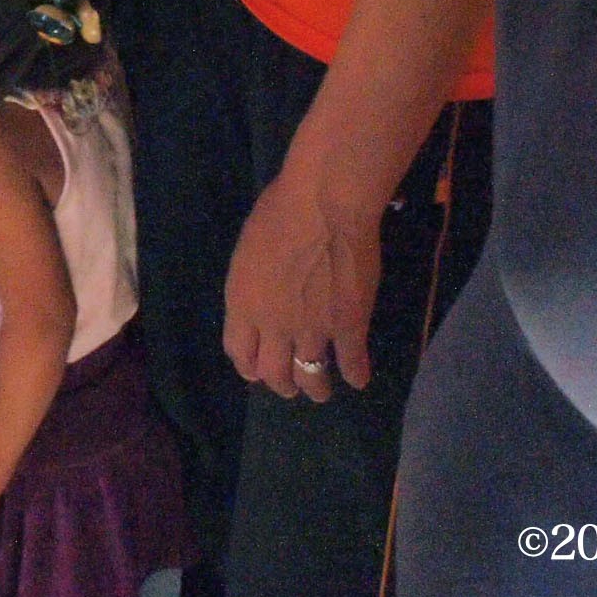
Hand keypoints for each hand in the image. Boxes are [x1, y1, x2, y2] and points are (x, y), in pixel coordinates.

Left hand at [222, 157, 382, 401]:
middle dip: (281, 385)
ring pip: (311, 377)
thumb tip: (263, 293)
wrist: (324, 206)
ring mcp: (312, 330)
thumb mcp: (249, 250)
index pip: (238, 351)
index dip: (248, 365)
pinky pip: (352, 363)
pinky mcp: (349, 327)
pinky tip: (358, 377)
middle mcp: (273, 325)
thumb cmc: (280, 211)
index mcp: (243, 303)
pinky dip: (355, 374)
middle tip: (290, 387)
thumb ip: (254, 282)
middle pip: (273, 373)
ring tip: (320, 391)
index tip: (255, 370)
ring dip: (315, 388)